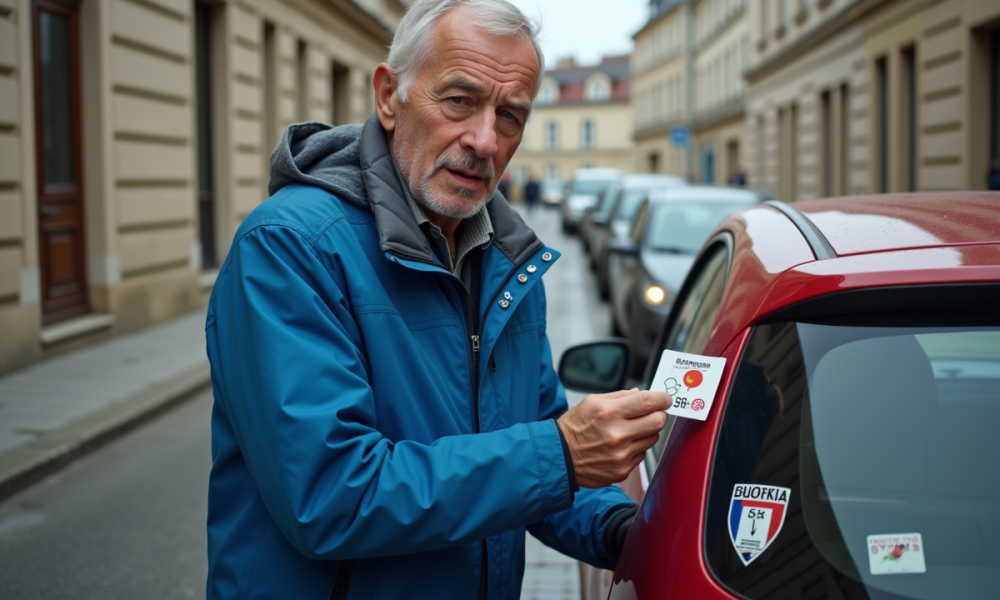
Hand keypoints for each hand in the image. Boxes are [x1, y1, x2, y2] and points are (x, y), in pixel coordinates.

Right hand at [556, 389, 671, 487]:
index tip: (665, 398)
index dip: (662, 398)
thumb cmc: (574, 428)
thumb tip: (641, 393)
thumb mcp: (591, 402)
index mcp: (609, 413)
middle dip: (659, 414)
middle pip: (658, 421)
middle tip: (654, 412)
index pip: (648, 402)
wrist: (559, 457)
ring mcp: (621, 455)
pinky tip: (622, 445)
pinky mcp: (623, 470)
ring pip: (652, 438)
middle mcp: (617, 435)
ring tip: (630, 430)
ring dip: (647, 431)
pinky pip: (642, 454)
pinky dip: (636, 447)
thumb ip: (619, 396)